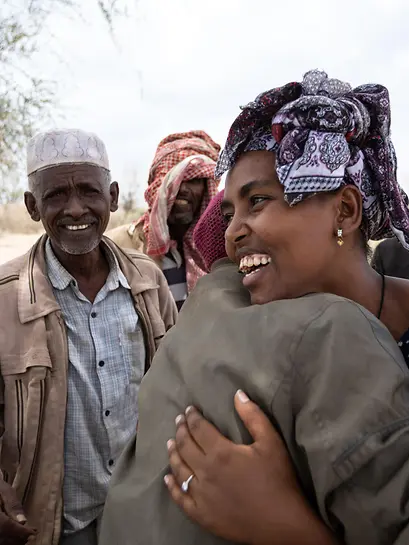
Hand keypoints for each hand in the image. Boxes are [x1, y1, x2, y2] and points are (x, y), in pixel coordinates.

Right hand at [0, 479, 35, 544]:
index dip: (21, 531)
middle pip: (4, 538)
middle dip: (20, 537)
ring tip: (27, 535)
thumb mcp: (6, 492)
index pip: (7, 526)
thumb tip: (23, 521)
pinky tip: (18, 536)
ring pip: (2, 541)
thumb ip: (13, 505)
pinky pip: (0, 539)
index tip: (34, 532)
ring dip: (15, 540)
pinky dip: (9, 540)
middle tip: (32, 533)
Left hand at [165, 390, 337, 544]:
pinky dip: (172, 486)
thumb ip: (253, 416)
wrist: (282, 524)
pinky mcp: (202, 514)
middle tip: (178, 422)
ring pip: (179, 469)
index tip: (188, 410)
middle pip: (185, 446)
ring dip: (173, 453)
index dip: (192, 417)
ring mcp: (201, 495)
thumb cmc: (278, 480)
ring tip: (170, 443)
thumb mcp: (271, 442)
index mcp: (221, 452)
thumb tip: (238, 394)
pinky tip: (167, 478)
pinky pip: (180, 497)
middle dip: (180, 431)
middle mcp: (205, 472)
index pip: (198, 429)